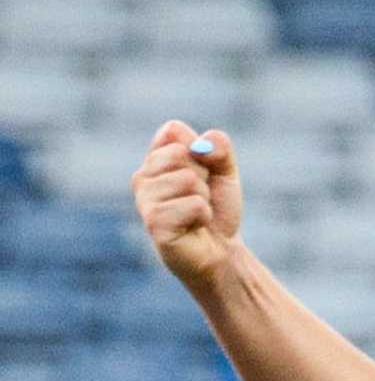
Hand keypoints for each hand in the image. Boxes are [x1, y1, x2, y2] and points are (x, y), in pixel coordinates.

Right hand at [130, 120, 243, 294]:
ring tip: (197, 214)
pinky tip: (194, 227)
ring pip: (188, 179)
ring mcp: (144, 200)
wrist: (220, 250)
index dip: (200, 150)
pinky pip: (193, 204)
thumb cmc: (217, 209)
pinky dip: (204, 215)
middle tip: (201, 197)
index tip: (203, 171)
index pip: (173, 130)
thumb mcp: (225, 172)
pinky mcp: (154, 223)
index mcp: (154, 160)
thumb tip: (202, 145)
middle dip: (203, 176)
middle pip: (180, 153)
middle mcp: (142, 177)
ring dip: (204, 198)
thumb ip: (219, 148)